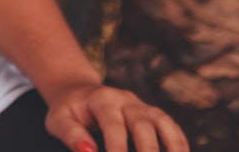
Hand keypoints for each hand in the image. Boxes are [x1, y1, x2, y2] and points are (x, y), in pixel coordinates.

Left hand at [44, 83, 188, 151]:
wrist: (79, 92)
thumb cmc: (69, 110)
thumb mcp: (58, 120)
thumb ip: (71, 134)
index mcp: (101, 99)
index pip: (113, 125)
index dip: (118, 149)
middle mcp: (126, 100)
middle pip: (143, 124)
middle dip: (148, 151)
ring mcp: (142, 106)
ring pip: (163, 122)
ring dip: (173, 146)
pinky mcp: (153, 114)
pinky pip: (171, 126)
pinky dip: (179, 143)